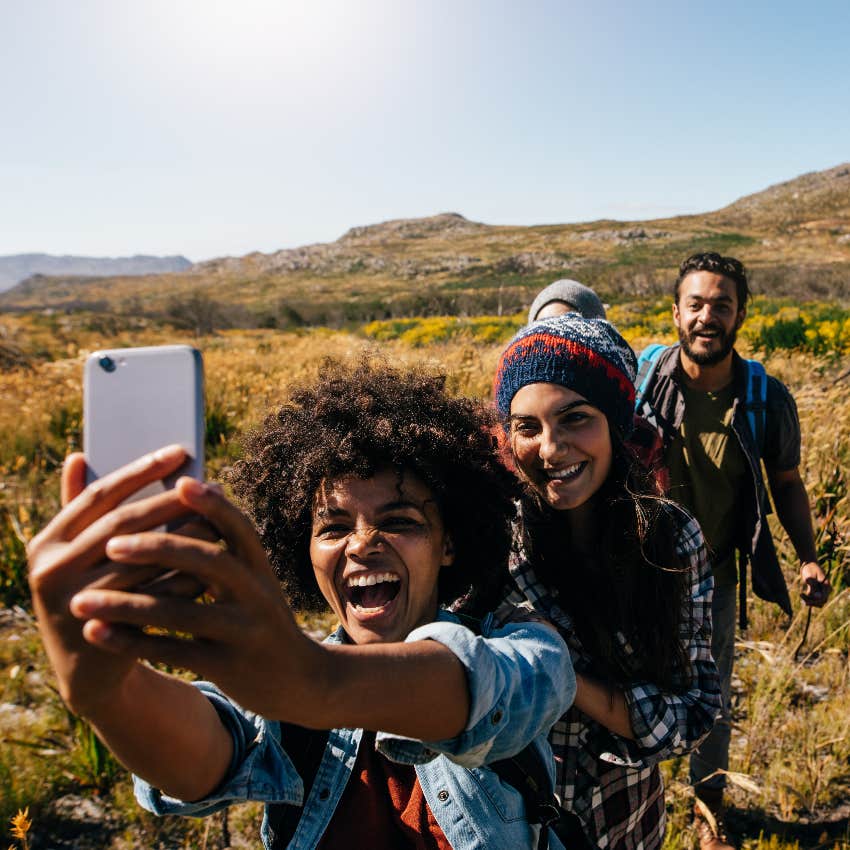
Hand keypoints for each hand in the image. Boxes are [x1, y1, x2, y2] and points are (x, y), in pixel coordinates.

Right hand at [27, 446, 193, 716]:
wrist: (89, 668)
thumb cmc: (91, 592)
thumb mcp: (77, 553)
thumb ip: (81, 507)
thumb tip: (78, 454)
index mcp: (46, 543)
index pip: (100, 495)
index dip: (142, 471)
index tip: (179, 451)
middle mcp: (50, 571)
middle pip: (123, 525)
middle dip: (170, 501)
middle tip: (208, 483)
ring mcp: (72, 604)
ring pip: (142, 561)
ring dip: (183, 537)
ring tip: (217, 519)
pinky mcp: (103, 632)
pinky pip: (154, 597)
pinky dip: (185, 577)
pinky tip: (214, 560)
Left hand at [69, 478, 323, 722]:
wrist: (297, 679)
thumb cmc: (257, 619)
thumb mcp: (253, 582)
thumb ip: (224, 549)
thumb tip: (193, 496)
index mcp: (260, 567)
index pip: (238, 527)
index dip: (212, 505)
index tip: (180, 482)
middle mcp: (257, 593)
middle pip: (209, 562)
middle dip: (158, 549)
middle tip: (110, 544)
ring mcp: (244, 631)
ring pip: (182, 612)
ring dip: (127, 605)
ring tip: (80, 601)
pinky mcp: (228, 666)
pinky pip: (173, 652)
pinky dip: (132, 642)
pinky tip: (98, 633)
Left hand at [800, 561, 829, 606]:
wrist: (808, 563)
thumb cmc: (809, 568)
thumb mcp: (810, 577)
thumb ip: (814, 587)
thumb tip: (817, 597)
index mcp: (826, 586)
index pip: (823, 598)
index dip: (815, 602)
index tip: (806, 602)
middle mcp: (825, 589)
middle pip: (821, 601)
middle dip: (812, 602)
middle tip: (802, 598)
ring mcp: (821, 590)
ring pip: (817, 601)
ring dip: (809, 601)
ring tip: (801, 595)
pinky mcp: (816, 590)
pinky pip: (813, 598)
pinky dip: (807, 598)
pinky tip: (801, 594)